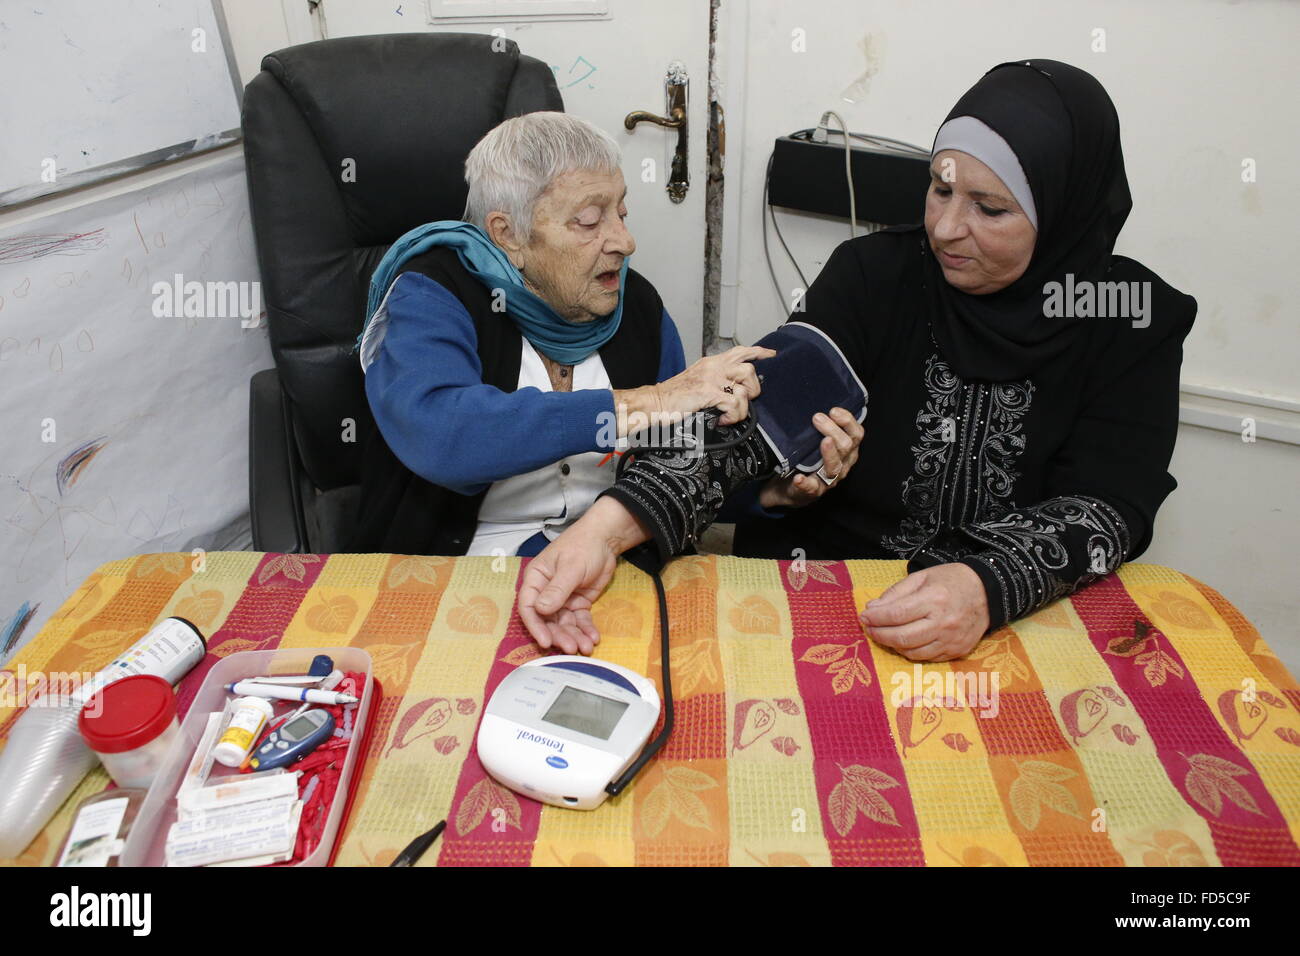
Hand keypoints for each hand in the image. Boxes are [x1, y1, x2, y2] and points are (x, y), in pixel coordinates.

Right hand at [516, 497, 648, 653]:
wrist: (606, 539)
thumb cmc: (583, 546)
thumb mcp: (571, 567)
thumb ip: (557, 589)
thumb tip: (541, 610)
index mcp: (536, 579)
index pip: (528, 607)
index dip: (535, 626)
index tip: (546, 641)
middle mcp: (546, 592)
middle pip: (547, 620)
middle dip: (559, 635)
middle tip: (571, 648)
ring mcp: (562, 600)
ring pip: (564, 624)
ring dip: (573, 637)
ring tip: (586, 647)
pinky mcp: (578, 604)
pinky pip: (580, 621)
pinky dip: (586, 630)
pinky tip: (593, 638)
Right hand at [650, 345, 776, 426]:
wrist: (654, 402)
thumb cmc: (673, 397)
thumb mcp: (695, 381)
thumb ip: (713, 380)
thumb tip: (732, 390)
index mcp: (710, 363)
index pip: (739, 351)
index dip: (758, 352)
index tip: (770, 354)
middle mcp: (712, 367)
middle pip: (748, 369)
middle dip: (753, 388)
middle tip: (746, 400)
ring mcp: (711, 378)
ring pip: (744, 388)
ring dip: (743, 406)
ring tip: (732, 414)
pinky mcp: (708, 392)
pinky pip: (734, 403)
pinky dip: (733, 416)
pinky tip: (723, 420)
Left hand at [758, 407, 863, 508]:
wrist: (787, 488)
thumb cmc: (805, 460)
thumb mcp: (816, 440)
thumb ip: (820, 424)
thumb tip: (811, 397)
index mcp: (846, 451)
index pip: (856, 434)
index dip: (848, 421)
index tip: (834, 410)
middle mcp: (842, 465)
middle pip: (846, 447)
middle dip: (834, 431)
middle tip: (817, 418)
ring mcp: (828, 480)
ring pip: (834, 467)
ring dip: (829, 453)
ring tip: (823, 441)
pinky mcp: (811, 492)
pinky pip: (810, 488)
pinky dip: (805, 482)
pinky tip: (799, 477)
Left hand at [858, 563, 989, 660]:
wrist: (988, 592)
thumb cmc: (951, 581)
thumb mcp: (922, 577)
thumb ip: (896, 593)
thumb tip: (872, 608)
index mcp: (934, 599)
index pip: (896, 614)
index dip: (876, 618)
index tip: (864, 617)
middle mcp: (944, 622)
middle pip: (902, 637)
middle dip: (879, 634)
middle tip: (869, 629)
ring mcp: (952, 640)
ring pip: (912, 652)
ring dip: (893, 645)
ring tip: (884, 634)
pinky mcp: (957, 651)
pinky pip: (926, 658)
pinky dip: (910, 651)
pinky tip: (904, 641)